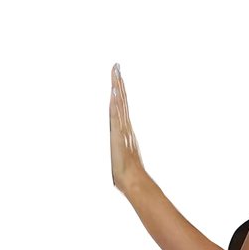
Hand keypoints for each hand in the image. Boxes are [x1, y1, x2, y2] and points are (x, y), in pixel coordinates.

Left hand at [109, 63, 144, 191]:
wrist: (134, 183)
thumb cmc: (128, 176)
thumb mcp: (122, 162)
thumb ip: (121, 158)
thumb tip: (119, 163)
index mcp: (125, 132)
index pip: (121, 108)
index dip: (119, 93)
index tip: (117, 80)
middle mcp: (125, 127)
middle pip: (121, 101)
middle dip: (118, 83)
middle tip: (116, 66)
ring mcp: (123, 130)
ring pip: (120, 104)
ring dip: (117, 87)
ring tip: (115, 72)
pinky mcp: (119, 134)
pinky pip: (117, 113)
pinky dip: (116, 101)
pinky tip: (114, 90)